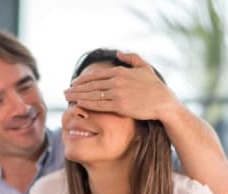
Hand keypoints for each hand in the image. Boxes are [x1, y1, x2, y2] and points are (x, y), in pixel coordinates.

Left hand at [64, 51, 179, 121]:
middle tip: (64, 92)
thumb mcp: (144, 67)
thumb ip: (130, 58)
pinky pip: (99, 105)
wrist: (163, 102)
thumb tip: (118, 53)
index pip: (96, 75)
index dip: (82, 80)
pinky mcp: (119, 106)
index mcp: (120, 72)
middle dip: (75, 88)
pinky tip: (78, 104)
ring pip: (92, 95)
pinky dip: (86, 104)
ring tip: (67, 98)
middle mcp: (116, 81)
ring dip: (77, 96)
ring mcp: (117, 94)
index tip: (73, 83)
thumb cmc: (154, 86)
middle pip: (91, 85)